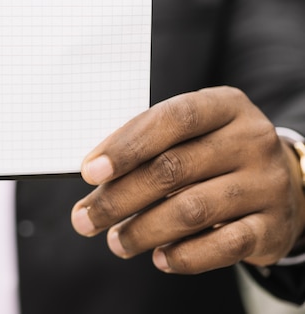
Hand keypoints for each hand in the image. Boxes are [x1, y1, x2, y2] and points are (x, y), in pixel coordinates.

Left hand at [71, 86, 304, 273]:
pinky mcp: (273, 226)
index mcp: (224, 105)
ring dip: (143, 230)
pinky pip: (224, 246)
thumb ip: (149, 145)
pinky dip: (185, 256)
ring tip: (116, 242)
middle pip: (173, 168)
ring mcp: (267, 183)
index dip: (126, 146)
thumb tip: (94, 174)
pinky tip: (159, 258)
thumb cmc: (213, 153)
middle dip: (119, 198)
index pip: (172, 118)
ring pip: (193, 210)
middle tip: (84, 218)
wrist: (281, 181)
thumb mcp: (189, 134)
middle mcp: (251, 140)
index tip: (88, 172)